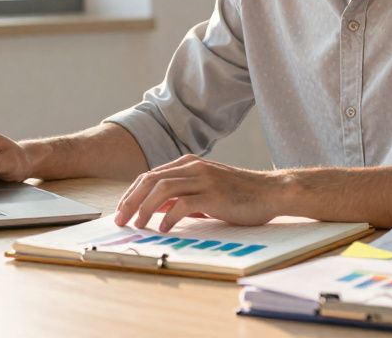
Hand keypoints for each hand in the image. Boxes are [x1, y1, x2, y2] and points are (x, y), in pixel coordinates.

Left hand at [112, 154, 285, 232]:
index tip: (121, 209)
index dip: (132, 193)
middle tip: (120, 219)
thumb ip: (181, 195)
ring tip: (137, 225)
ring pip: (162, 189)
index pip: (150, 176)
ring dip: (145, 208)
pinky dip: (169, 216)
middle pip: (151, 180)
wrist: (271, 192)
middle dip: (131, 200)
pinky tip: (162, 228)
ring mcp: (204, 179)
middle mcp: (193, 168)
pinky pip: (184, 204)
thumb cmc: (239, 194)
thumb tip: (154, 208)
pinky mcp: (214, 195)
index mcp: (188, 164)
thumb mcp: (205, 190)